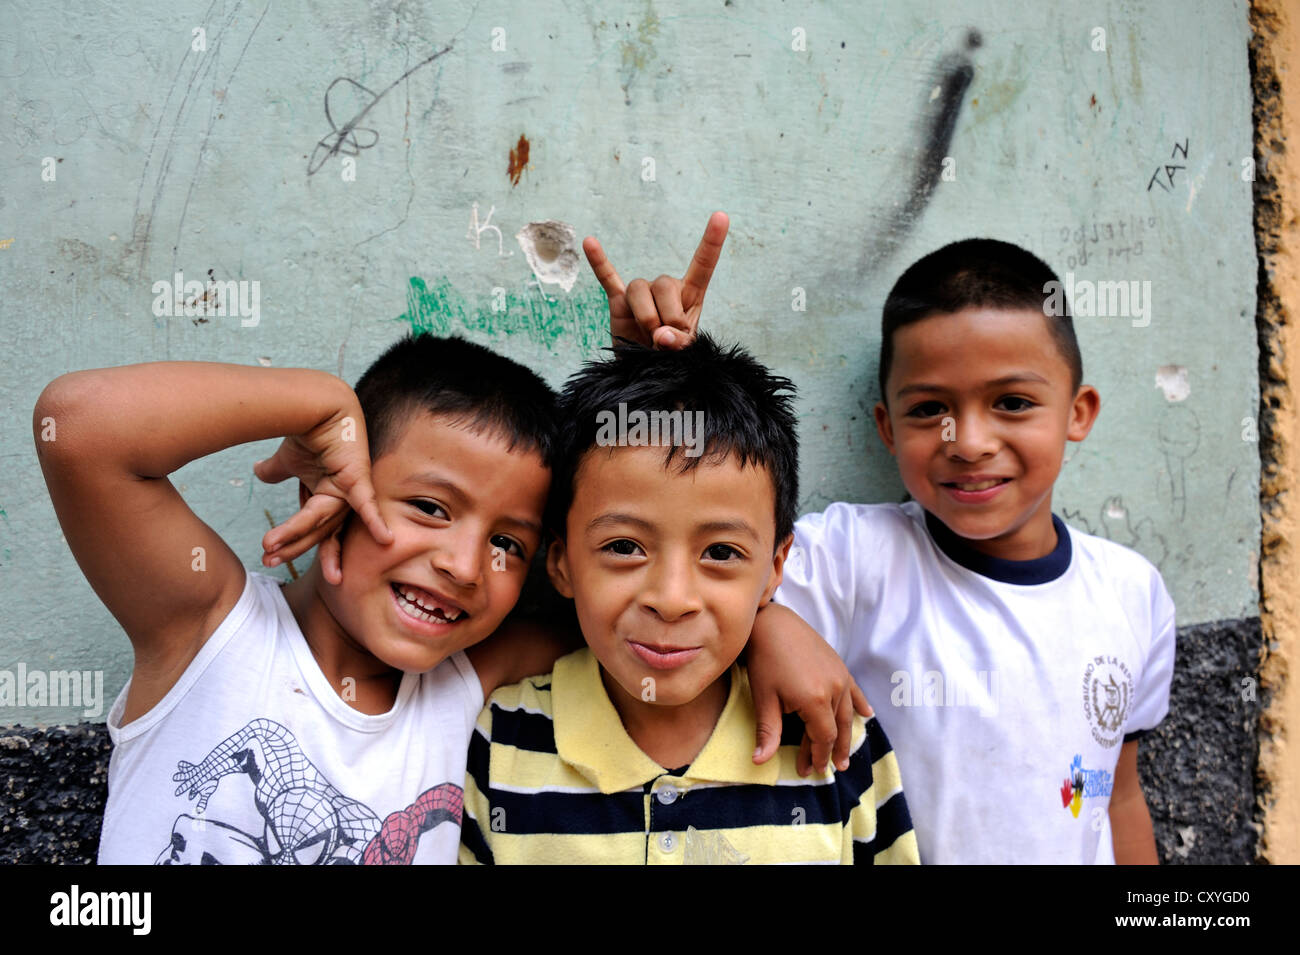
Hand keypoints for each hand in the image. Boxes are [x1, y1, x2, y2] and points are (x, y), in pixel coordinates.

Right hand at [253, 405, 391, 578]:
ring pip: (323, 520)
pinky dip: (375, 521)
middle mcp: (341, 499)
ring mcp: (350, 490)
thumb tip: (259, 471)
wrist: (317, 404)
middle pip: (318, 531)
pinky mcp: (358, 478)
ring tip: (271, 548)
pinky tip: (385, 540)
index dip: (294, 544)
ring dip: (297, 535)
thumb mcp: (288, 459)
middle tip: (268, 561)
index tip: (270, 558)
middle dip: (292, 548)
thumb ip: (276, 470)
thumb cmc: (308, 431)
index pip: (313, 529)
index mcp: (326, 498)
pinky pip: (366, 502)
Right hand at [583, 211, 728, 348]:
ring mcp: (641, 295)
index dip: (712, 241)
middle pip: (664, 284)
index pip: (703, 264)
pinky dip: (599, 262)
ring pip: (639, 289)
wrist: (647, 373)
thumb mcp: (685, 353)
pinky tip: (589, 242)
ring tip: (647, 337)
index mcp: (690, 295)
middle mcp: (665, 289)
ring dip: (645, 316)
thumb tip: (661, 335)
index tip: (721, 216)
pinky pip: (607, 279)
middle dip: (668, 316)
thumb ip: (679, 345)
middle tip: (666, 341)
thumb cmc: (671, 358)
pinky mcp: (619, 303)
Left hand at [746, 602, 872, 775]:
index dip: (818, 756)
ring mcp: (839, 676)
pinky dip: (860, 704)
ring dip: (846, 735)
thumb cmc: (764, 660)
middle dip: (832, 751)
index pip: (823, 737)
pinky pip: (853, 690)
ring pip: (846, 713)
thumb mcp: (764, 699)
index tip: (811, 770)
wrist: (772, 623)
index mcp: (815, 700)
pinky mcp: (839, 665)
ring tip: (844, 754)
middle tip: (830, 769)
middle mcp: (834, 689)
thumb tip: (760, 762)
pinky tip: (867, 715)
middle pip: (836, 728)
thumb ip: (768, 732)